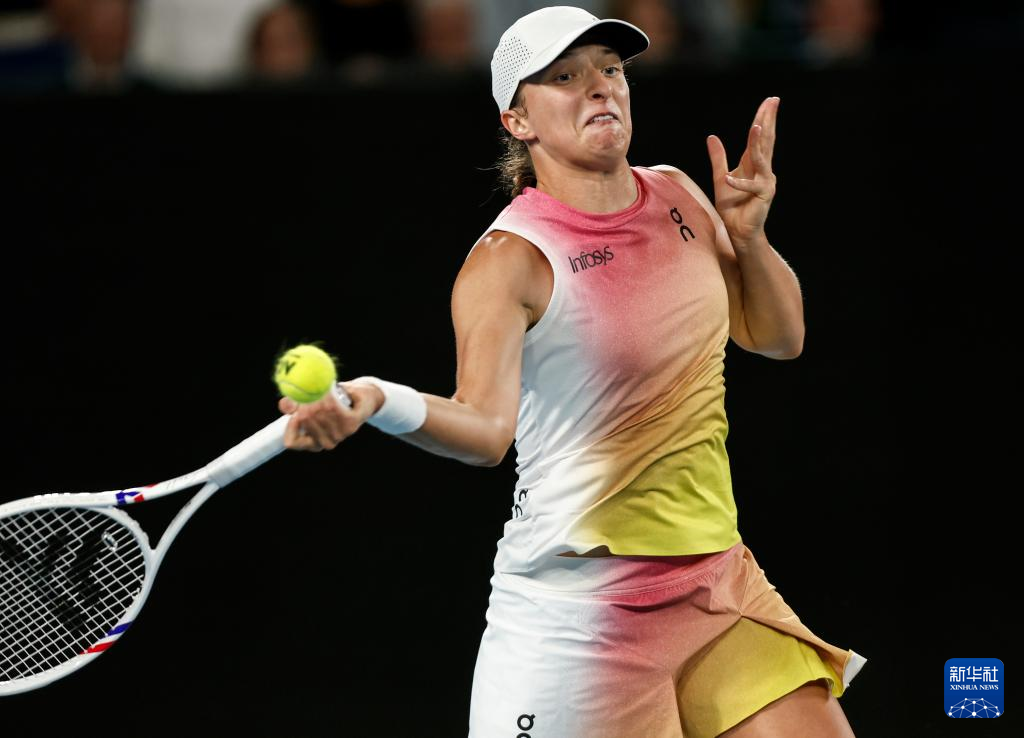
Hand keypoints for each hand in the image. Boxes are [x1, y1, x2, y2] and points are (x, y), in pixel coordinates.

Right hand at [280, 381, 384, 451]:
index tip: (292, 413)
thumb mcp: (308, 403)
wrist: (360, 396)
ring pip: (319, 413)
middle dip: (303, 403)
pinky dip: (328, 396)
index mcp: (312, 443)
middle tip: (304, 389)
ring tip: (318, 387)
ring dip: (316, 396)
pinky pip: (333, 408)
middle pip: (305, 421)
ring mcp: (339, 435)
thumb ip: (293, 405)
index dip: (289, 427)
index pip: (291, 442)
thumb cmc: (331, 402)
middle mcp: (325, 443)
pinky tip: (328, 390)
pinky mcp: (351, 423)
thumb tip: (284, 405)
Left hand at [707, 96, 778, 246]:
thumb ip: (718, 158)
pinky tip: (728, 178)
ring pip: (761, 158)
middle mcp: (763, 169)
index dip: (763, 118)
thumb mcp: (719, 177)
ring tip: (756, 126)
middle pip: (766, 140)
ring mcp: (765, 182)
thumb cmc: (732, 205)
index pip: (759, 137)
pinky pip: (750, 186)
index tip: (769, 101)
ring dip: (757, 143)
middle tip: (773, 101)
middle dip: (769, 120)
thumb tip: (712, 137)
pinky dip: (739, 183)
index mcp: (753, 163)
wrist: (738, 229)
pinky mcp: (762, 195)